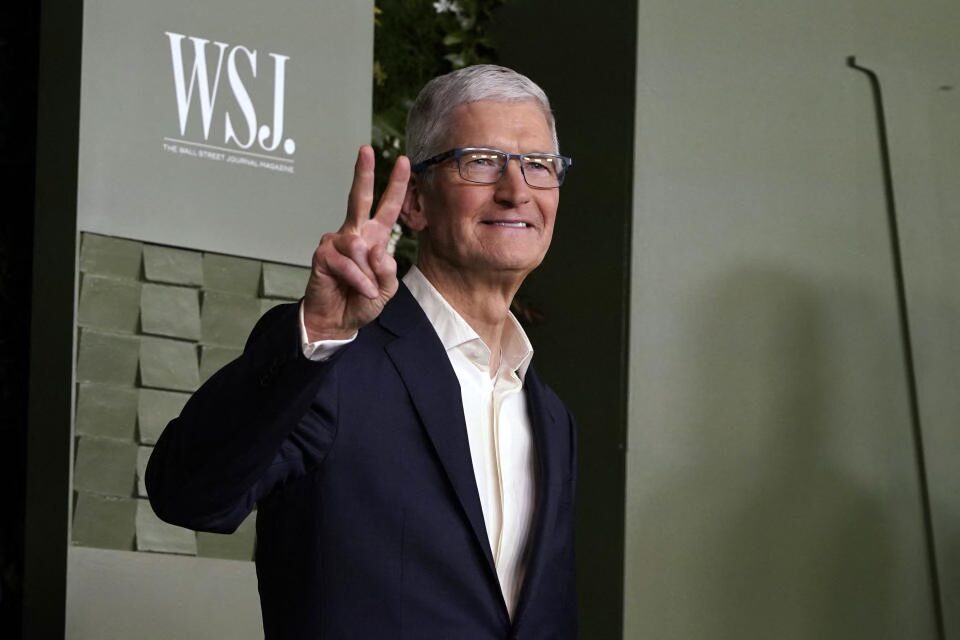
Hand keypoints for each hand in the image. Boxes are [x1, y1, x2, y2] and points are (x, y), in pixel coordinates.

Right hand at [302, 145, 410, 340]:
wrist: (337, 320)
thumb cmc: (361, 302)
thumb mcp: (386, 289)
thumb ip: (387, 270)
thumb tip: (374, 249)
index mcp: (374, 238)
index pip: (387, 208)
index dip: (395, 185)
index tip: (403, 161)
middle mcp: (355, 234)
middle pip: (359, 198)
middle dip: (363, 173)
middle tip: (365, 149)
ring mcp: (337, 242)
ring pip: (358, 247)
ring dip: (367, 274)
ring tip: (367, 290)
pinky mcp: (323, 254)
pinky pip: (346, 262)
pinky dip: (357, 280)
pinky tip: (359, 289)